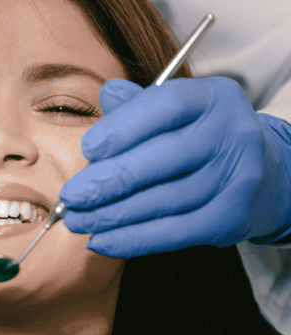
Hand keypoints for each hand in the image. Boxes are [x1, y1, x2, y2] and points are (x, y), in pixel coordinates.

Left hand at [62, 77, 290, 255]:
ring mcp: (238, 176)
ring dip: (113, 214)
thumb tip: (107, 93)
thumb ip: (138, 105)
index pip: (166, 105)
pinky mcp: (233, 215)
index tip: (87, 148)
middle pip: (164, 158)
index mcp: (213, 98)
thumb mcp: (174, 112)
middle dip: (109, 180)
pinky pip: (176, 231)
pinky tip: (101, 240)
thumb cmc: (199, 137)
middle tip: (70, 195)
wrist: (264, 174)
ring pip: (166, 199)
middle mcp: (232, 133)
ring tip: (77, 220)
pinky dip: (134, 239)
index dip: (123, 127)